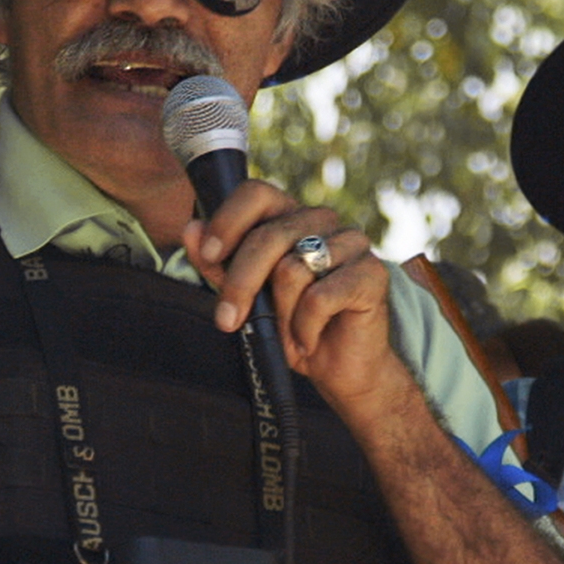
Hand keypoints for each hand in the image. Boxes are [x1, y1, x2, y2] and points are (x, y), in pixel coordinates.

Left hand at [181, 181, 399, 410]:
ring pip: (291, 269)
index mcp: (291, 217)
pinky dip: (305, 328)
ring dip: (280, 315)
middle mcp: (323, 221)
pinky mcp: (372, 274)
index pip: (256, 193)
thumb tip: (191, 229)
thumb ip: (218, 264)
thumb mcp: (246, 297)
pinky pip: (319, 298)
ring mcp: (352, 243)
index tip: (209, 254)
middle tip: (227, 321)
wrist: (342, 370)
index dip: (228, 221)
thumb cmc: (294, 327)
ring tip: (287, 334)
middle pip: (268, 236)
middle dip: (240, 283)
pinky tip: (309, 341)